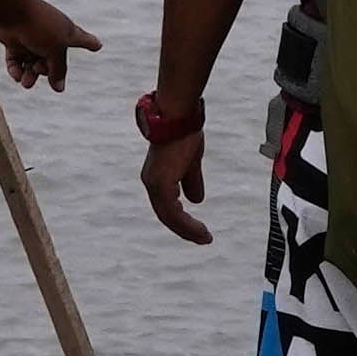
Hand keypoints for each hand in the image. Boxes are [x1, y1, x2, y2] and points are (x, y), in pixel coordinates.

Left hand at [0, 0, 94, 90]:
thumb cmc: (39, 26)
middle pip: (53, 61)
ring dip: (30, 76)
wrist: (11, 12)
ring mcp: (32, 40)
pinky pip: (17, 63)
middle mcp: (51, 36)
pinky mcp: (15, 43)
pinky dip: (17, 71)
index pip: (82, 39)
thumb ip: (58, 70)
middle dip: (47, 71)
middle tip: (39, 67)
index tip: (97, 45)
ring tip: (26, 82)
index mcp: (66, 32)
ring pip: (33, 65)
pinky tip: (17, 76)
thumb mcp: (55, 50)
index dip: (90, 43)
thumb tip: (59, 89)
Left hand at [132, 82, 214, 247]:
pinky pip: (173, 212)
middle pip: (167, 215)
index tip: (197, 229)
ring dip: (187, 230)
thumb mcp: (191, 162)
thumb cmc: (183, 133)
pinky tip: (199, 229)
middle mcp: (152, 183)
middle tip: (202, 238)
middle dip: (185, 229)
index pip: (167, 205)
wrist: (178, 117)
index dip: (182, 219)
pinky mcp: (161, 184)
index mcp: (157, 177)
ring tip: (204, 238)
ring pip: (169, 217)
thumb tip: (197, 200)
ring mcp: (155, 184)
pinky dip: (186, 223)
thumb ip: (191, 181)